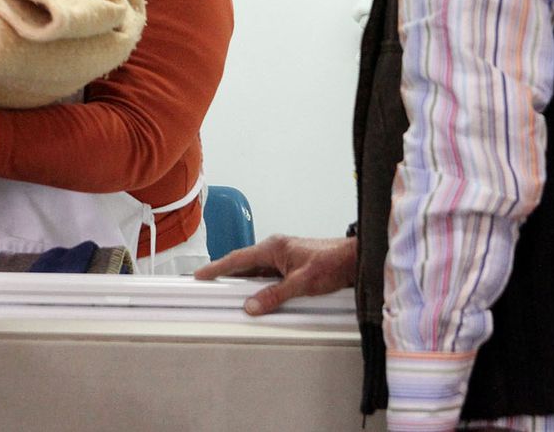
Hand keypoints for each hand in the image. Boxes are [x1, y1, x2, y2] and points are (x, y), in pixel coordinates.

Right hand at [192, 234, 357, 315]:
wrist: (354, 259)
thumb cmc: (332, 263)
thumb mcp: (302, 283)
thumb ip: (275, 295)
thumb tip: (251, 306)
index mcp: (273, 248)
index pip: (237, 259)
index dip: (216, 268)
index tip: (199, 275)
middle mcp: (275, 250)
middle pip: (243, 265)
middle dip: (225, 275)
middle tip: (207, 286)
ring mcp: (283, 257)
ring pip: (256, 272)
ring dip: (243, 282)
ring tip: (227, 294)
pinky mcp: (291, 266)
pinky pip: (267, 276)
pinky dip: (259, 285)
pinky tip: (257, 295)